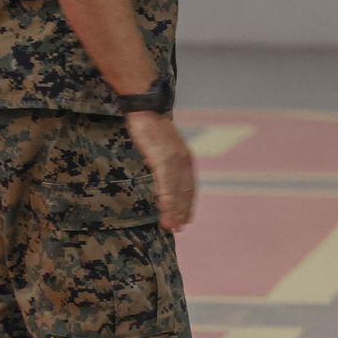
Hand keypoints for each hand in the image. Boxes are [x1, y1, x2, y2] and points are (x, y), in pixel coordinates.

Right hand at [126, 113, 196, 231]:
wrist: (146, 107)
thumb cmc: (151, 125)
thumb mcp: (163, 146)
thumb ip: (165, 160)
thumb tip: (161, 172)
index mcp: (186, 157)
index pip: (190, 187)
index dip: (189, 204)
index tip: (187, 219)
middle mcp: (184, 160)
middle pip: (185, 192)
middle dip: (182, 212)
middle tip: (178, 229)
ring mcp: (174, 159)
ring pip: (176, 191)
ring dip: (174, 211)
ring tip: (171, 226)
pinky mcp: (162, 158)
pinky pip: (166, 183)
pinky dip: (166, 199)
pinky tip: (164, 210)